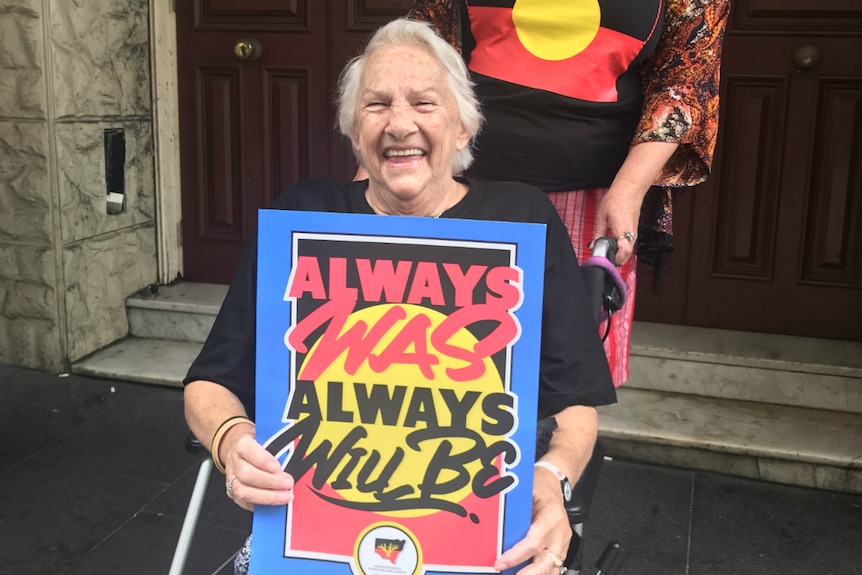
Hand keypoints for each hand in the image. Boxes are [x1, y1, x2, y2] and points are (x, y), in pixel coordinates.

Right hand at [221, 424, 294, 511]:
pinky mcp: (234, 494)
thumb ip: (277, 443)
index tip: (277, 466)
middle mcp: (234, 462)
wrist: (241, 453)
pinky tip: (276, 503)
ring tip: (285, 496)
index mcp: (241, 445)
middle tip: (288, 483)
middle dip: (269, 481)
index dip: (262, 459)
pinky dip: (262, 505)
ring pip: (243, 491)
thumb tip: (293, 447)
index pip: (247, 450)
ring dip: (267, 496)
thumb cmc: (258, 446)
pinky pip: (245, 503)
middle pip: (246, 474)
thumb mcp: (266, 438)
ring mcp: (232, 480)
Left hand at [494, 468, 571, 573]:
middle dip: (527, 574)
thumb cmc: (539, 487)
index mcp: (552, 516)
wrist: (553, 484)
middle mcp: (559, 532)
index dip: (516, 556)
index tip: (500, 563)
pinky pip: (553, 567)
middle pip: (546, 562)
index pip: (534, 542)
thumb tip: (497, 525)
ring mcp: (562, 543)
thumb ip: (514, 510)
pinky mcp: (560, 549)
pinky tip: (526, 573)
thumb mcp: (525, 492)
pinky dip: (540, 573)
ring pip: (552, 569)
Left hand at [594, 141, 678, 264]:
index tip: (602, 261)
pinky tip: (611, 246)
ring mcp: (634, 234)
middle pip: (625, 256)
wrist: (629, 190)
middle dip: (615, 261)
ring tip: (605, 253)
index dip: (613, 261)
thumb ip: (598, 233)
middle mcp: (631, 235)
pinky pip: (628, 246)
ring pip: (627, 252)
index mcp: (622, 231)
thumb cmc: (616, 200)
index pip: (622, 253)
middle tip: (602, 259)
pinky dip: (621, 249)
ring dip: (618, 255)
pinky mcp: (634, 232)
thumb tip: (593, 246)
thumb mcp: (602, 217)